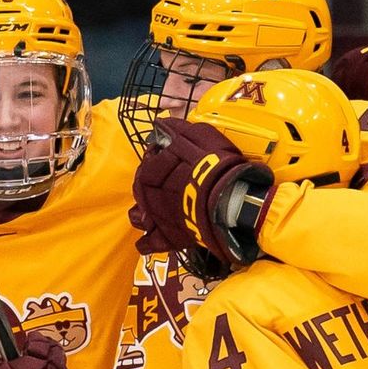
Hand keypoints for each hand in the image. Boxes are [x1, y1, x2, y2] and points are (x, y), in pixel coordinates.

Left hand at [131, 118, 271, 263]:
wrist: (227, 199)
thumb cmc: (213, 165)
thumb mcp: (198, 135)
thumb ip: (177, 130)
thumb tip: (162, 124)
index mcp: (151, 172)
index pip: (146, 166)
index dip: (153, 161)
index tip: (163, 158)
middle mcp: (150, 196)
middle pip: (141, 191)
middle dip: (146, 187)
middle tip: (159, 184)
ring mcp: (159, 218)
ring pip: (139, 217)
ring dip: (141, 213)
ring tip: (148, 212)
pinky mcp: (170, 238)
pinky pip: (151, 243)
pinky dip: (147, 243)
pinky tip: (146, 242)